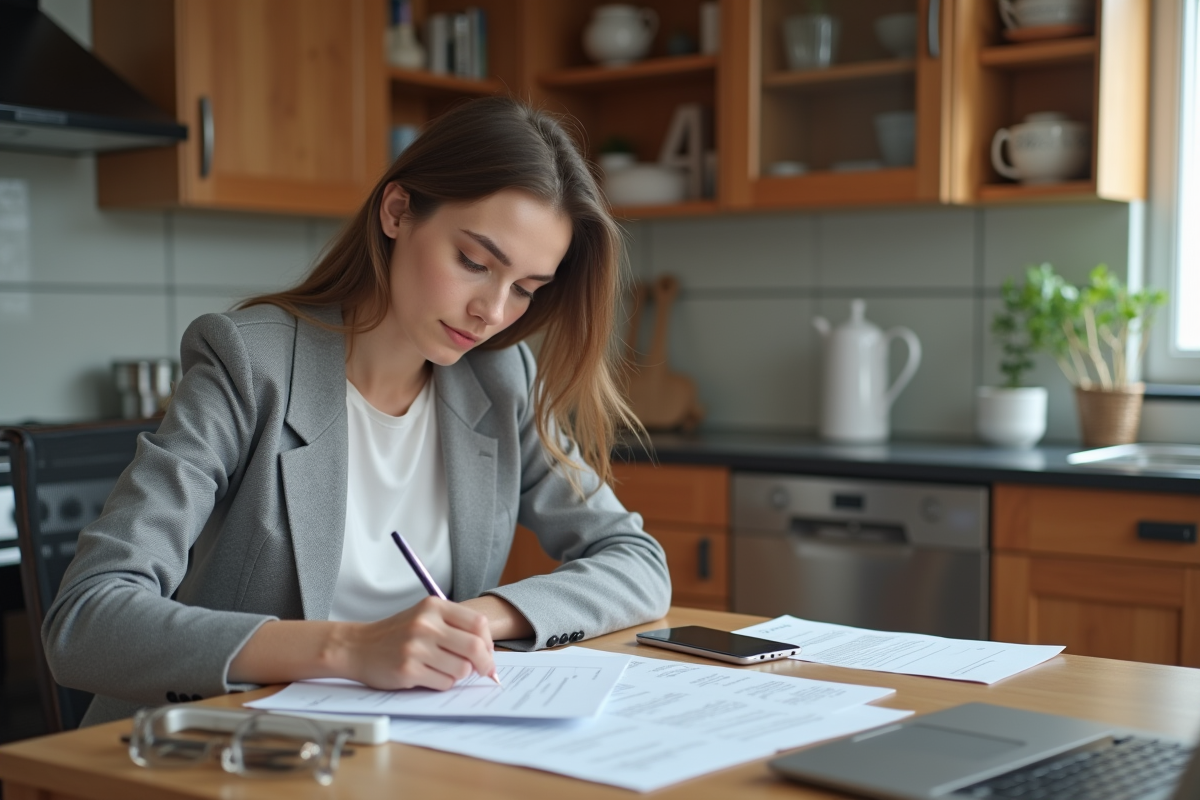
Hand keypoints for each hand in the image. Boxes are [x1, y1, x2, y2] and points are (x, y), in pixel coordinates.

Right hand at [345, 597, 495, 690]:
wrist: (357, 646)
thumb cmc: (397, 634)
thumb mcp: (424, 617)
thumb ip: (455, 627)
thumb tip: (489, 652)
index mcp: (433, 606)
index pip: (478, 623)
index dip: (489, 641)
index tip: (487, 652)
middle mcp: (425, 624)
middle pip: (474, 647)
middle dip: (485, 663)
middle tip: (483, 670)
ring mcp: (416, 648)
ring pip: (461, 669)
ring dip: (460, 675)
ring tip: (445, 669)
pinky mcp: (408, 670)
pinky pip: (444, 683)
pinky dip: (443, 683)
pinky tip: (429, 676)